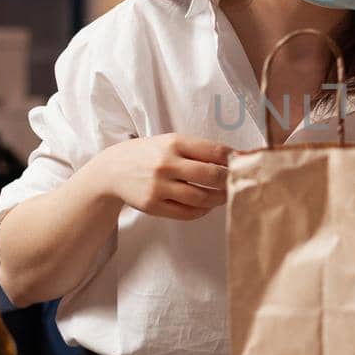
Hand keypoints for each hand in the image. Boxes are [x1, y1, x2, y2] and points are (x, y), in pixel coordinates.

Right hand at [82, 134, 232, 220]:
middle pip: (211, 175)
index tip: (243, 164)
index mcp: (174, 143)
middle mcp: (166, 163)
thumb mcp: (168, 142)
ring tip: (224, 196)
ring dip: (218, 199)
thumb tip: (232, 159)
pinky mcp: (153, 205)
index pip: (214, 150)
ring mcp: (159, 186)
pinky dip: (201, 211)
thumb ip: (196, 150)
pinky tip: (206, 206)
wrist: (112, 170)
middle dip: (230, 181)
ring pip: (201, 197)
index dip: (234, 159)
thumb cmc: (147, 154)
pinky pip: (186, 212)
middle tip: (238, 183)